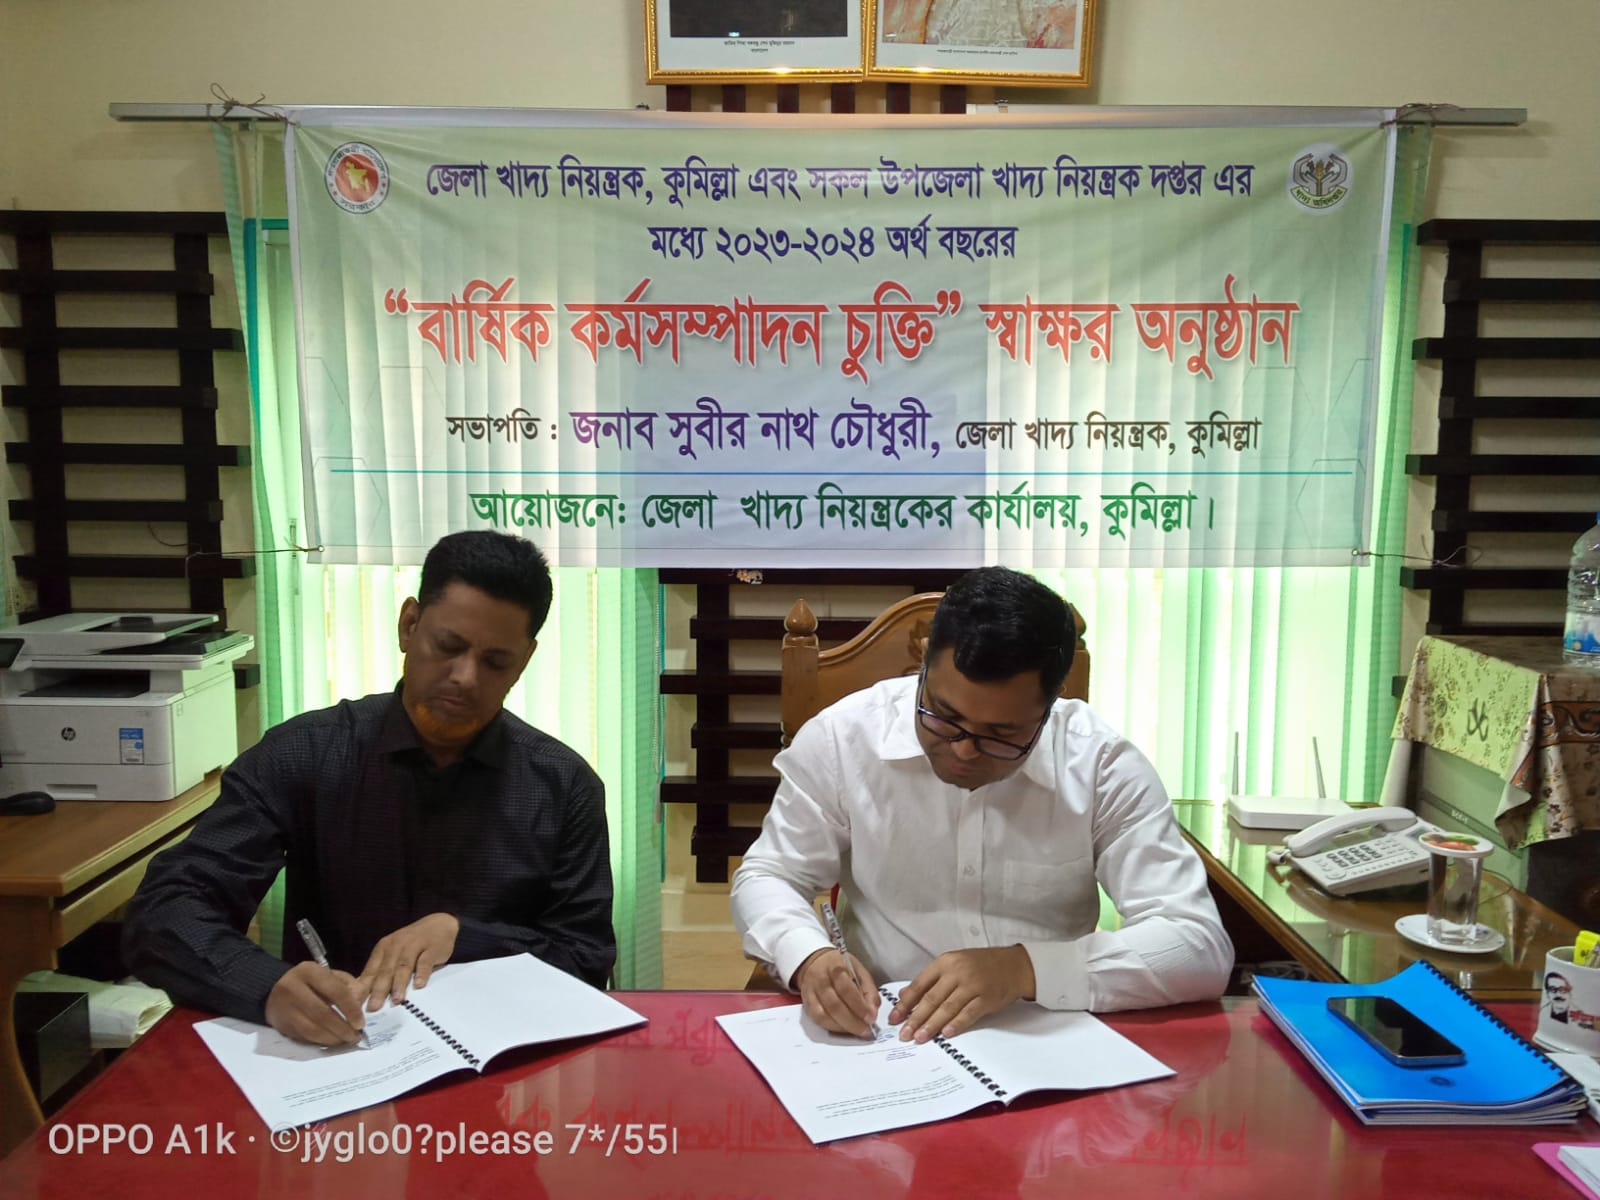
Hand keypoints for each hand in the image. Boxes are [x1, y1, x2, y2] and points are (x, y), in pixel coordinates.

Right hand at [264, 961, 366, 1044]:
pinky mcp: (282, 1025)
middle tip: (356, 1035)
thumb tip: (361, 1002)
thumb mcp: (329, 975)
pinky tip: (332, 1041)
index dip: (350, 1008)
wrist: (273, 990)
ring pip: (312, 1029)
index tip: (361, 1022)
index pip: (335, 991)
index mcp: (309, 972)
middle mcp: (294, 989)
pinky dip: (321, 1041)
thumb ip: (348, 985)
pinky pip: (305, 1037)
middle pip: (322, 1013)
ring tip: (346, 1040)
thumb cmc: (310, 982)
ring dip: (333, 1038)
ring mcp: (286, 1009)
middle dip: (342, 1028)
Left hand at [357, 912, 459, 1009]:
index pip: (371, 971)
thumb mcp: (394, 954)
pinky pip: (425, 961)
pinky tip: (419, 985)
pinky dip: (422, 973)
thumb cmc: (413, 944)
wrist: (440, 924)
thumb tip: (363, 995)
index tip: (357, 1005)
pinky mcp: (431, 948)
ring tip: (396, 1000)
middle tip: (374, 1007)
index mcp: (383, 949)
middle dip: (379, 990)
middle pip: (386, 970)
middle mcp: (396, 946)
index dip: (363, 989)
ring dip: (399, 984)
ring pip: (403, 966)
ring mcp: (414, 946)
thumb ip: (381, 972)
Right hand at [793, 947, 878, 1037]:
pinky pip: (817, 1020)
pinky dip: (832, 1027)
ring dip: (842, 1027)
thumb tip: (872, 1012)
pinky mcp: (806, 1004)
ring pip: (824, 1015)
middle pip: (834, 1005)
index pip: (846, 989)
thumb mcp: (859, 971)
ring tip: (857, 1031)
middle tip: (866, 1030)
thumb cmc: (841, 967)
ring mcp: (811, 993)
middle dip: (852, 1022)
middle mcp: (820, 980)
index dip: (859, 1006)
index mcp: (836, 967)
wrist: (815, 962)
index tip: (871, 1017)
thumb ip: (869, 990)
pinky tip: (844, 1028)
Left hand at [890, 945, 1035, 1042]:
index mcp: (945, 962)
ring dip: (932, 1025)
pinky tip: (945, 1034)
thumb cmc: (980, 965)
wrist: (1013, 965)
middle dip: (915, 1018)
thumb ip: (929, 980)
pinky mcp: (987, 998)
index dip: (905, 1003)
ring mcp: (973, 985)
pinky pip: (968, 1013)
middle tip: (904, 1034)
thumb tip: (905, 995)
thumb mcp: (952, 964)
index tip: (894, 1018)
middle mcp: (957, 972)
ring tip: (920, 1038)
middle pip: (931, 998)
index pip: (919, 985)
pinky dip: (956, 1024)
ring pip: (947, 1007)